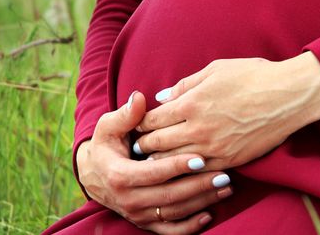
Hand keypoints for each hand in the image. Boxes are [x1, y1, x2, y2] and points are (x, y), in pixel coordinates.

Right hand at [77, 91, 232, 233]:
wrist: (94, 174)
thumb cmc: (107, 145)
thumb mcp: (109, 128)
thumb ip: (126, 114)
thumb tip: (139, 98)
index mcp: (119, 175)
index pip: (153, 173)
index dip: (177, 166)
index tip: (201, 158)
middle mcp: (129, 199)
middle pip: (169, 196)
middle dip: (198, 186)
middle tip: (224, 175)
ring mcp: (138, 214)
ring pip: (174, 212)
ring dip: (202, 202)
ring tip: (225, 188)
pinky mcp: (145, 222)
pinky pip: (169, 231)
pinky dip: (189, 227)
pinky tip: (209, 215)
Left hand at [133, 52, 319, 169]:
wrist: (290, 96)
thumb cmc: (253, 76)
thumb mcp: (216, 70)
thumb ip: (185, 85)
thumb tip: (162, 98)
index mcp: (192, 103)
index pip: (152, 120)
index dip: (140, 124)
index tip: (138, 126)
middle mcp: (198, 129)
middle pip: (157, 144)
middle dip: (144, 145)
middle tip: (138, 147)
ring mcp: (214, 148)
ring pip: (174, 162)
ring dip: (160, 162)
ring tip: (153, 160)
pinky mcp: (230, 161)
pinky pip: (199, 172)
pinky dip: (186, 171)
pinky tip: (181, 168)